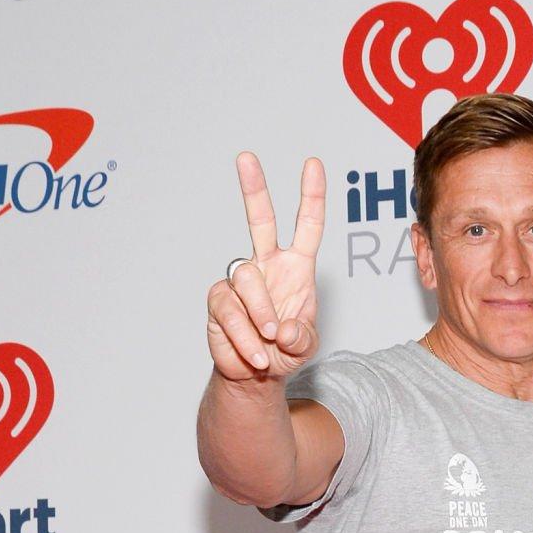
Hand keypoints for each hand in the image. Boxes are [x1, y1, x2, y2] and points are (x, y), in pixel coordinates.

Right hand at [206, 153, 324, 383]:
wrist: (256, 376)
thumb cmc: (285, 351)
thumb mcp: (305, 346)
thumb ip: (302, 337)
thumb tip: (284, 328)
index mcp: (296, 267)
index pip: (307, 226)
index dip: (311, 196)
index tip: (312, 165)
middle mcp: (267, 265)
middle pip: (260, 219)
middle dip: (254, 188)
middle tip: (246, 157)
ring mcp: (241, 280)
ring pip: (248, 280)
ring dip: (261, 314)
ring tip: (270, 340)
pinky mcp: (220, 300)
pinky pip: (231, 311)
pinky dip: (246, 337)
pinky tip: (255, 354)